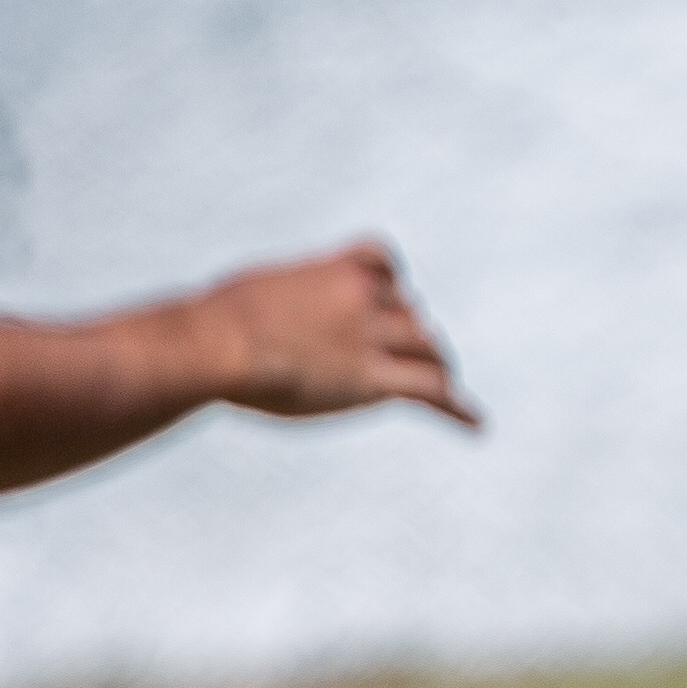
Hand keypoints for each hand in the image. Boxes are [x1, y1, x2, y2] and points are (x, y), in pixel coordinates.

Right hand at [197, 242, 476, 429]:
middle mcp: (362, 298)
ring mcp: (370, 338)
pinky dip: (456, 409)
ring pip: (427, 348)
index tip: (392, 295)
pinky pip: (430, 392)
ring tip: (446, 385)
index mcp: (332, 271)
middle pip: (408, 311)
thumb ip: (275, 301)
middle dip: (407, 331)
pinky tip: (475, 426)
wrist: (215, 345)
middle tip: (409, 354)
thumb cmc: (210, 324)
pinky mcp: (371, 381)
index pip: (382, 261)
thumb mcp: (248, 294)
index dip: (390, 282)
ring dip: (437, 366)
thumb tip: (256, 314)